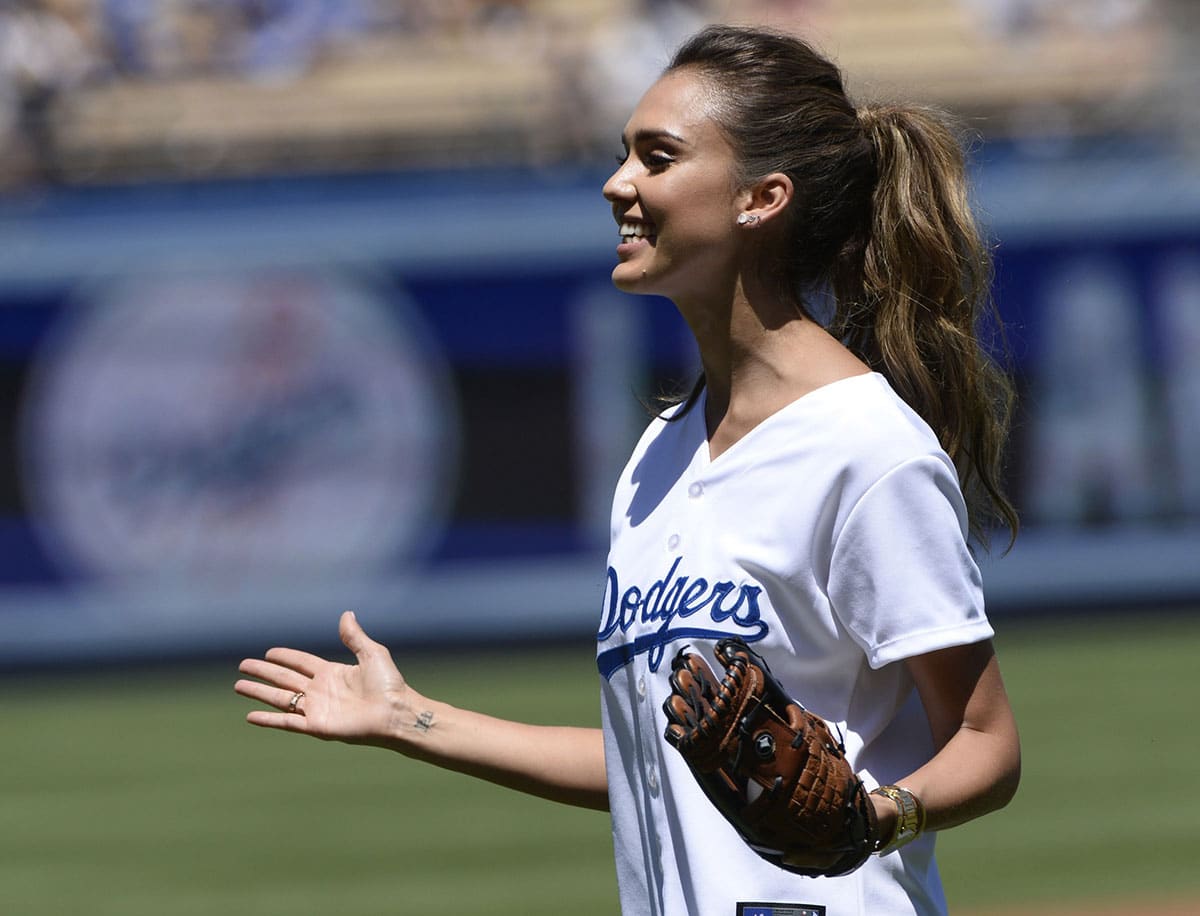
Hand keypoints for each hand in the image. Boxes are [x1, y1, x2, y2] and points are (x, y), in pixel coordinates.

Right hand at [234, 610, 412, 745]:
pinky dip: (268, 719)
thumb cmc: (389, 684)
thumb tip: (347, 613)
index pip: (301, 663)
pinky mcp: (316, 726)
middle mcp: (321, 690)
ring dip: (259, 692)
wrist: (396, 712)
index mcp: (332, 673)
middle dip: (264, 672)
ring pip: (280, 698)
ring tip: (238, 686)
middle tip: (242, 665)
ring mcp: (317, 709)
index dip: (285, 657)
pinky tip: (250, 715)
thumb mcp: (371, 654)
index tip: (269, 652)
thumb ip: (354, 636)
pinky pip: (287, 722)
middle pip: (285, 679)